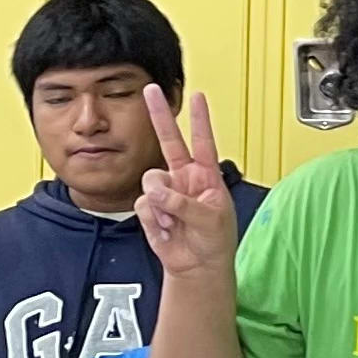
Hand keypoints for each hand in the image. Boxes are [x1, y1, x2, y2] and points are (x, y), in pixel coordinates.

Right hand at [136, 87, 241, 281]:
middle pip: (169, 141)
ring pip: (151, 180)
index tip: (198, 96)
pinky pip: (143, 204)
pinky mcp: (150, 207)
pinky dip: (154, 219)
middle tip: (150, 91)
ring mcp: (166, 191)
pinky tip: (167, 229)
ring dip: (162, 203)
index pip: (204, 141)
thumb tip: (156, 192)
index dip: (201, 120)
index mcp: (206, 176)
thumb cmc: (214, 242)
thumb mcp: (210, 220)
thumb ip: (183, 202)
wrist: (197, 266)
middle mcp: (184, 178)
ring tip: (176, 221)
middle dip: (159, 115)